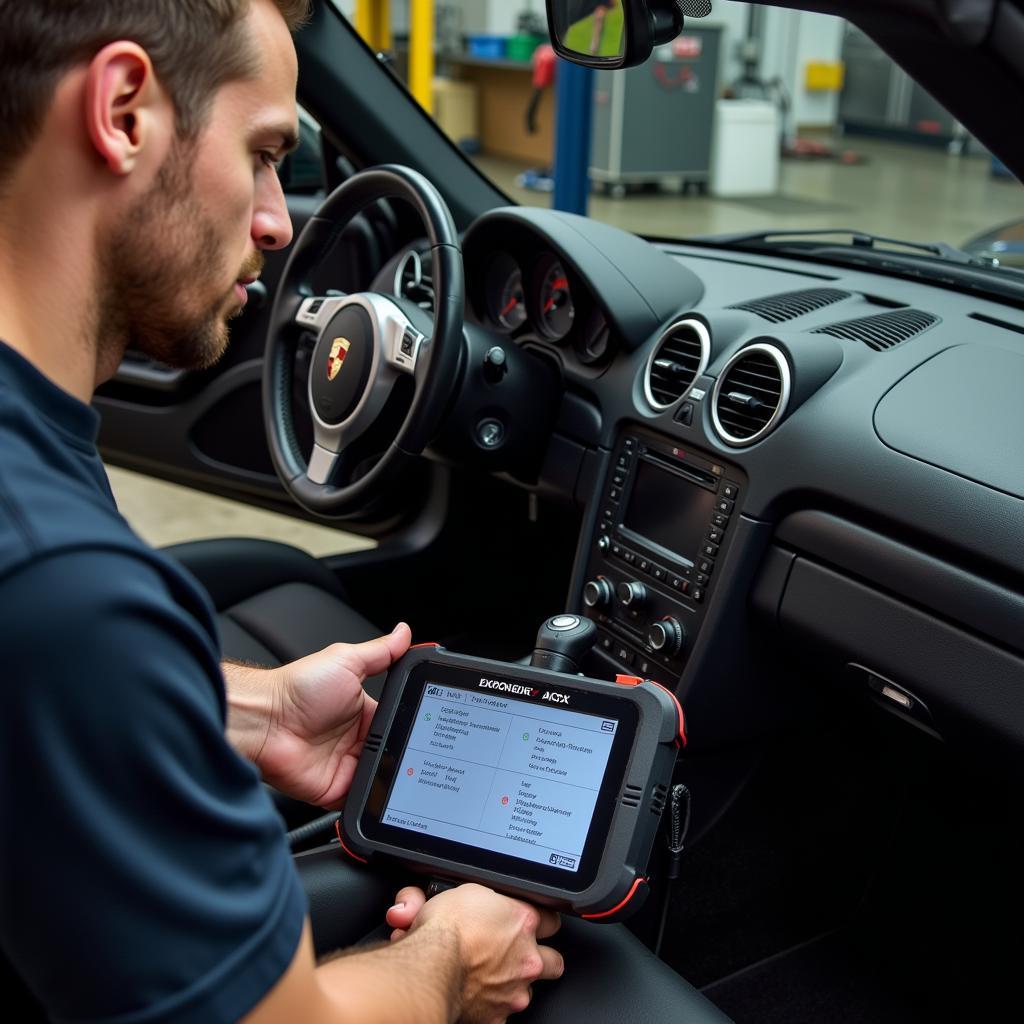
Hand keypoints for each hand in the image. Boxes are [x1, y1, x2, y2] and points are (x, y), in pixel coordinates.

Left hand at [228, 624, 410, 807]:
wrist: (265, 721)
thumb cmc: (298, 689)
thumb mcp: (346, 661)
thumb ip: (381, 651)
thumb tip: (404, 632)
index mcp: (363, 712)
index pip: (398, 722)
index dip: (413, 725)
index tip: (430, 727)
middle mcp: (356, 740)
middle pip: (392, 752)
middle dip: (405, 753)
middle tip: (420, 752)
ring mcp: (346, 766)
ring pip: (382, 777)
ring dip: (391, 776)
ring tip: (403, 771)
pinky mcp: (335, 790)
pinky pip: (362, 800)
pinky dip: (372, 799)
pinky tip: (379, 788)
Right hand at [386, 884, 562, 1022]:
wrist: (428, 966)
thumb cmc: (444, 929)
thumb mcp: (469, 891)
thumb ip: (489, 900)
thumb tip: (487, 899)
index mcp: (523, 923)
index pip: (551, 920)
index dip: (539, 921)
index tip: (528, 923)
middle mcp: (526, 958)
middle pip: (554, 961)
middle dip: (541, 958)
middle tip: (521, 955)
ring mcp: (514, 990)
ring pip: (527, 990)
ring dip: (513, 984)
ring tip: (490, 976)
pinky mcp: (497, 1016)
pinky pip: (501, 1014)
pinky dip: (490, 1006)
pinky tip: (475, 994)